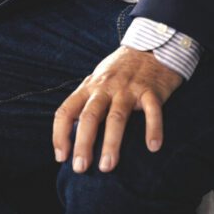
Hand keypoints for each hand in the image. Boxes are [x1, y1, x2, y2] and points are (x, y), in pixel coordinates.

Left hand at [52, 47, 182, 172]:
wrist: (152, 45)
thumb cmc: (121, 69)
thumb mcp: (98, 79)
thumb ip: (86, 101)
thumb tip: (71, 135)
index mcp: (90, 86)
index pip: (67, 110)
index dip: (60, 134)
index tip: (61, 157)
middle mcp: (107, 87)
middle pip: (90, 116)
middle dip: (83, 143)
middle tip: (80, 168)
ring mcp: (129, 88)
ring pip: (117, 116)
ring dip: (112, 143)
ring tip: (108, 166)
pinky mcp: (151, 89)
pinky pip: (152, 110)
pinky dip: (153, 128)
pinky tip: (153, 147)